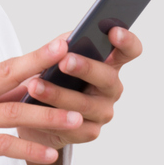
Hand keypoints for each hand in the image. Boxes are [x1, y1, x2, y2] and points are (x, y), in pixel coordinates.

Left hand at [0, 27, 143, 164]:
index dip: (126, 41)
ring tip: (35, 85)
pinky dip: (51, 118)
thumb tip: (64, 41)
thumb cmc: (50, 77)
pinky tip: (35, 111)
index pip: (128, 50)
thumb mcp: (55, 57)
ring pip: (85, 105)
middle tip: (64, 61)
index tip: (113, 32)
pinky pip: (72, 127)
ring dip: (58, 95)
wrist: (35, 112)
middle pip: (107, 78)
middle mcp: (111, 88)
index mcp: (108, 63)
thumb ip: (63, 46)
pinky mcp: (88, 132)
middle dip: (85, 68)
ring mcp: (102, 111)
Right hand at [0, 38, 85, 164]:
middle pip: (10, 76)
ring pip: (12, 114)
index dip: (37, 54)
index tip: (64, 42)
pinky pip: (2, 146)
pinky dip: (28, 148)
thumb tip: (29, 88)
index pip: (8, 65)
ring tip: (77, 118)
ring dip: (47, 115)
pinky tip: (50, 152)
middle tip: (73, 57)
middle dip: (42, 65)